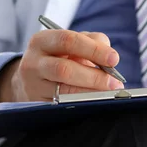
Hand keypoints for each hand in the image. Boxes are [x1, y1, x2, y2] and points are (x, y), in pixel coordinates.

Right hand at [0, 31, 123, 106]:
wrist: (32, 78)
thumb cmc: (60, 56)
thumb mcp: (73, 43)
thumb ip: (93, 41)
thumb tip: (110, 57)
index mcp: (42, 40)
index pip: (68, 41)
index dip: (93, 50)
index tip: (114, 59)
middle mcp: (33, 63)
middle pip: (64, 69)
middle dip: (94, 76)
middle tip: (114, 81)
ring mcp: (32, 86)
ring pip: (63, 91)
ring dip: (91, 92)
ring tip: (109, 92)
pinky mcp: (37, 105)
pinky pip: (62, 106)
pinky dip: (82, 103)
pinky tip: (95, 100)